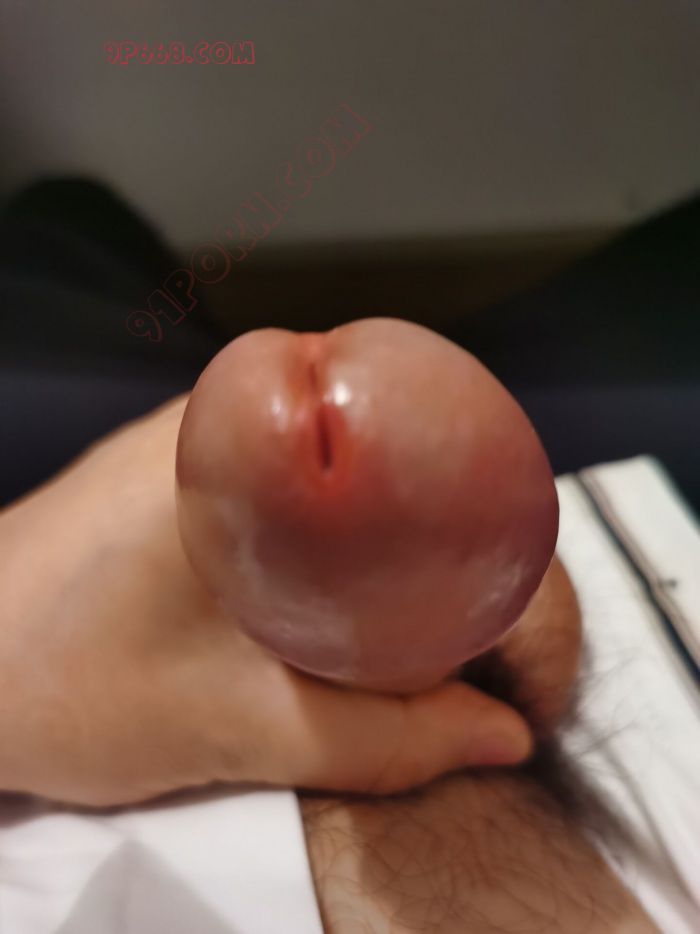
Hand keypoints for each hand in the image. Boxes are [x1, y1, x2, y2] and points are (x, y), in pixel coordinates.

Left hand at [0, 397, 530, 806]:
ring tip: (432, 656)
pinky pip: (319, 493)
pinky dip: (362, 554)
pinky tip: (359, 615)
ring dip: (418, 568)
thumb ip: (383, 738)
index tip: (525, 684)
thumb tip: (502, 737)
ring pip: (371, 486)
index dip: (517, 591)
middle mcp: (239, 414)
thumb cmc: (60, 687)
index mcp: (254, 451)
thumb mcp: (233, 727)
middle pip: (421, 480)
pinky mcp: (193, 462)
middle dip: (473, 583)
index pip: (448, 491)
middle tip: (484, 677)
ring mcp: (212, 432)